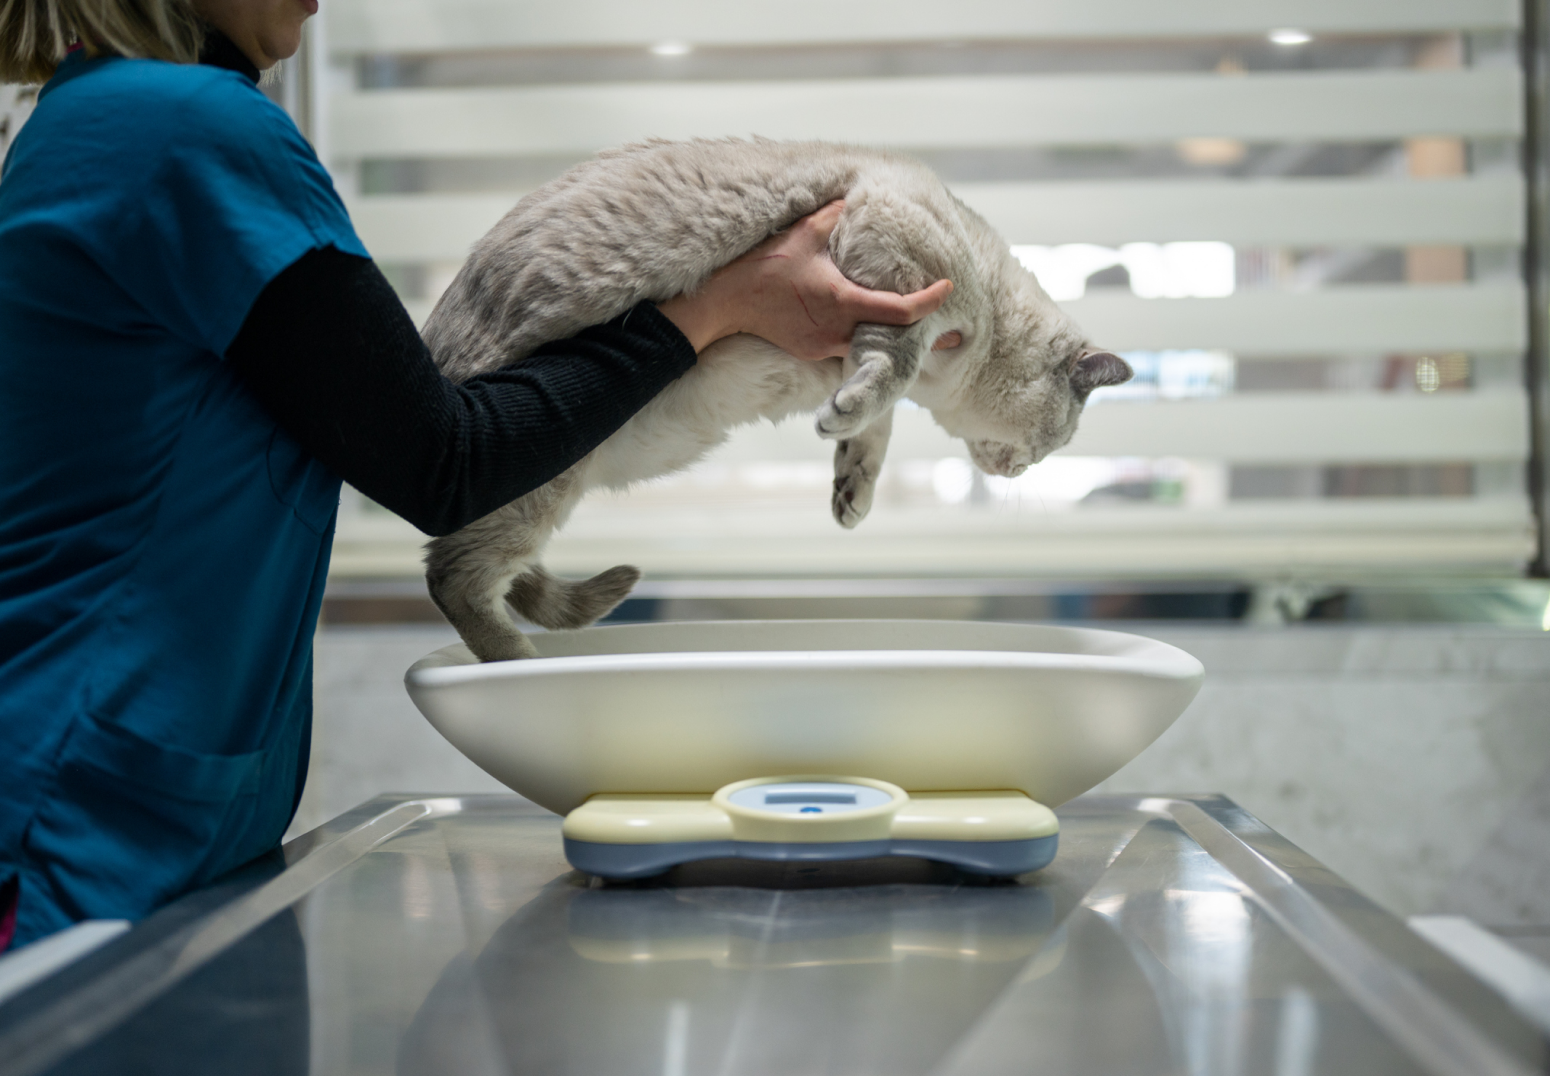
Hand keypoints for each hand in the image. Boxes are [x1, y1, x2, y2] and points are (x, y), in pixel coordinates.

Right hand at [657, 200, 952, 358]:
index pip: (901, 310)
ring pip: (871, 346)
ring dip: (896, 340)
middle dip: (925, 334)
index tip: (948, 290)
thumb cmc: (763, 267)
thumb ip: (836, 216)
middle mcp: (839, 330)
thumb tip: (857, 197)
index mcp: (843, 301)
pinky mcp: (812, 352)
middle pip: (894, 338)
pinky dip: (868, 341)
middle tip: (958, 330)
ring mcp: (825, 346)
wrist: (725, 304)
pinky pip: (848, 348)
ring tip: (925, 334)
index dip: (930, 302)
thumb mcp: (803, 232)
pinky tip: (879, 334)